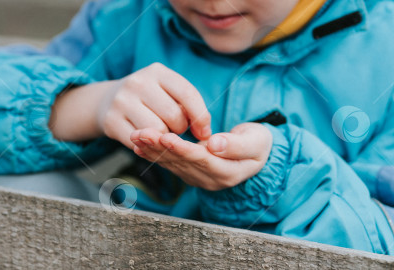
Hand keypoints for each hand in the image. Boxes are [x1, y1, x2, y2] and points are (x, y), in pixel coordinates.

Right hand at [98, 63, 211, 148]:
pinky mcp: (111, 120)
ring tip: (161, 133)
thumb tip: (205, 133)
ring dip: (165, 139)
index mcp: (157, 71)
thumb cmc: (150, 99)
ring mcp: (122, 101)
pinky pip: (140, 142)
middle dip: (180, 128)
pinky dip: (149, 146)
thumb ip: (188, 106)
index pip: (187, 94)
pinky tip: (148, 141)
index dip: (201, 116)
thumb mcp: (168, 92)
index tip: (204, 132)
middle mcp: (138, 82)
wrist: (108, 100)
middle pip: (173, 116)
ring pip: (157, 131)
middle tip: (175, 130)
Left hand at [130, 122, 271, 190]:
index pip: (200, 159)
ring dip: (152, 150)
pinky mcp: (189, 172)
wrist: (256, 153)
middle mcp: (209, 180)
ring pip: (171, 163)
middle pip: (181, 162)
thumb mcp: (256, 142)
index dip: (182, 149)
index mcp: (227, 173)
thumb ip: (236, 144)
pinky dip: (153, 154)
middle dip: (159, 148)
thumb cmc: (258, 144)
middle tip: (140, 133)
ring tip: (135, 136)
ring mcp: (197, 178)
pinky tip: (138, 146)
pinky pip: (169, 163)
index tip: (165, 137)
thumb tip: (214, 144)